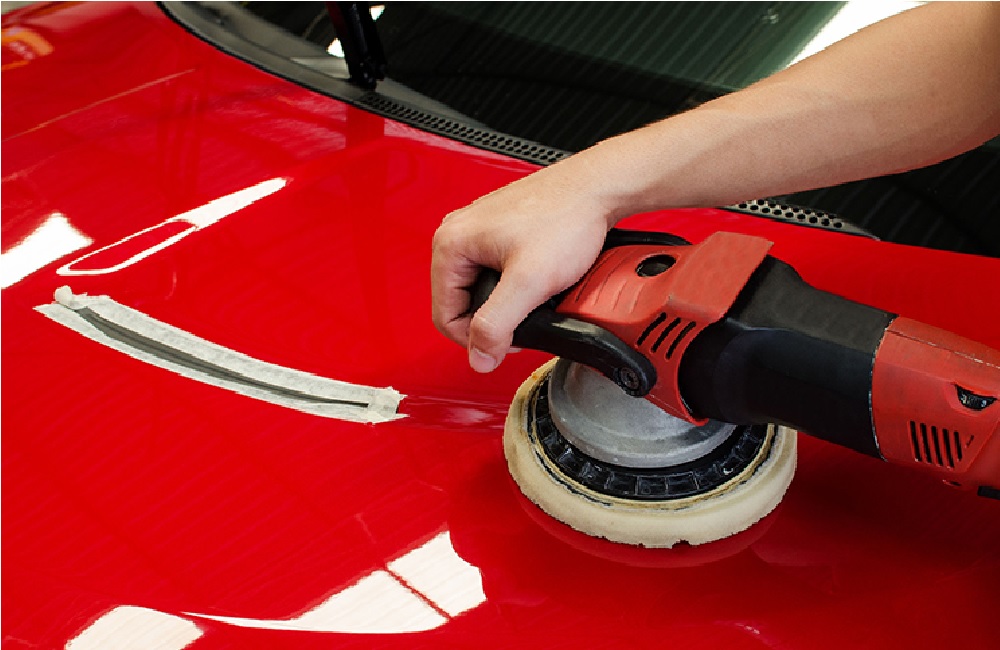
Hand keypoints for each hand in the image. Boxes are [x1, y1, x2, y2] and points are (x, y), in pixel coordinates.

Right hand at [431, 160, 615, 372]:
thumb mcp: (528, 282)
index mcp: (450, 244)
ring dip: (504, 305)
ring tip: (534, 299)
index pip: (444, 316)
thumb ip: (497, 325)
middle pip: (460, 304)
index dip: (475, 340)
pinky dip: (514, 286)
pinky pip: (494, 273)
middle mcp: (457, 234)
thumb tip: (479, 358)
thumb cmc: (566, 218)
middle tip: (526, 319)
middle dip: (492, 321)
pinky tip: (536, 282)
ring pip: (479, 290)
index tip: (507, 341)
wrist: (596, 189)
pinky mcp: (497, 233)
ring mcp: (477, 232)